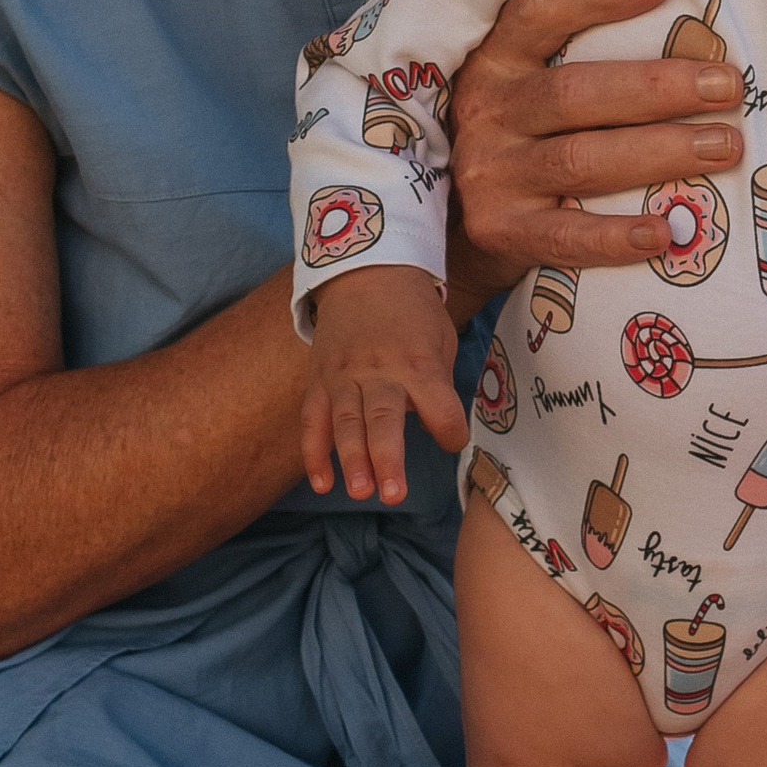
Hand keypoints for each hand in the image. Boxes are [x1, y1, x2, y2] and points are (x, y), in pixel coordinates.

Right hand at [303, 270, 471, 505]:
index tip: (454, 442)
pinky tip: (322, 483)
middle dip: (387, 457)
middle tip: (394, 495)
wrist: (366, 272)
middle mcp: (379, 370)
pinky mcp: (318, 380)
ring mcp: (343, 376)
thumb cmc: (413, 314)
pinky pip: (312, 420)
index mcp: (417, 361)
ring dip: (351, 460)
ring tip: (360, 493)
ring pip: (345, 422)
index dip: (450, 428)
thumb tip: (438, 429)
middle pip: (382, 417)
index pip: (438, 403)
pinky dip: (313, 453)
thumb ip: (439, 385)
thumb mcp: (441, 339)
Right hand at [446, 0, 749, 308]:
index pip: (539, 13)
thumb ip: (580, 52)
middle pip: (576, 93)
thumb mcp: (528, 81)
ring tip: (724, 146)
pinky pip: (565, 236)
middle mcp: (487, 112)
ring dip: (660, 152)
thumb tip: (686, 18)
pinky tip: (666, 232)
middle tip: (727, 84)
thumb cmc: (523, 135)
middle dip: (659, 87)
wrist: (456, 227)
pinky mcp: (501, 232)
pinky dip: (616, 237)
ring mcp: (491, 174)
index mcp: (497, 60)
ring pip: (581, 160)